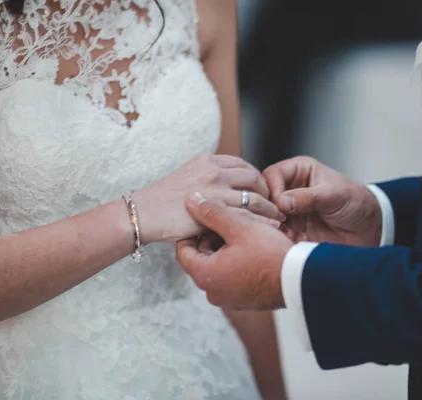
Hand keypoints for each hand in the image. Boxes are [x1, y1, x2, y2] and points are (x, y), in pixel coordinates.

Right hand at [133, 154, 285, 242]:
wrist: (143, 214)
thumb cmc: (161, 202)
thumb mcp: (185, 177)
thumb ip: (206, 179)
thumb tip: (225, 189)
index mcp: (207, 160)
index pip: (242, 164)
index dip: (255, 178)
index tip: (260, 190)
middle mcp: (214, 170)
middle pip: (253, 176)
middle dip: (266, 190)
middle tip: (271, 204)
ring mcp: (216, 188)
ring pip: (255, 195)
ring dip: (270, 207)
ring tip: (278, 216)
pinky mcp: (216, 208)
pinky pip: (248, 214)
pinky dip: (264, 220)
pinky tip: (271, 227)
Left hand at [176, 192, 292, 309]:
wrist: (301, 279)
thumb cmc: (270, 254)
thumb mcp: (239, 227)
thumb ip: (212, 213)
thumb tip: (191, 200)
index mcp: (205, 276)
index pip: (183, 250)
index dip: (191, 230)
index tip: (202, 216)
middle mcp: (213, 291)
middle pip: (201, 258)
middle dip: (212, 237)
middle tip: (228, 220)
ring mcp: (230, 298)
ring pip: (219, 266)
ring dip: (227, 247)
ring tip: (244, 230)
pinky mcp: (246, 299)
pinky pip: (233, 276)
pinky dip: (238, 261)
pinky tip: (254, 246)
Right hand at [263, 156, 381, 245]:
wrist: (370, 230)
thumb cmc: (356, 203)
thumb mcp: (334, 195)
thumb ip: (308, 197)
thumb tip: (282, 202)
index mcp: (299, 171)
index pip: (272, 175)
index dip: (272, 189)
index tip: (280, 205)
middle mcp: (290, 189)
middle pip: (263, 196)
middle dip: (267, 209)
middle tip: (278, 221)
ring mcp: (289, 211)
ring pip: (266, 216)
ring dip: (271, 226)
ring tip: (283, 234)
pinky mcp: (292, 231)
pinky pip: (275, 235)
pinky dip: (277, 239)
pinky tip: (286, 243)